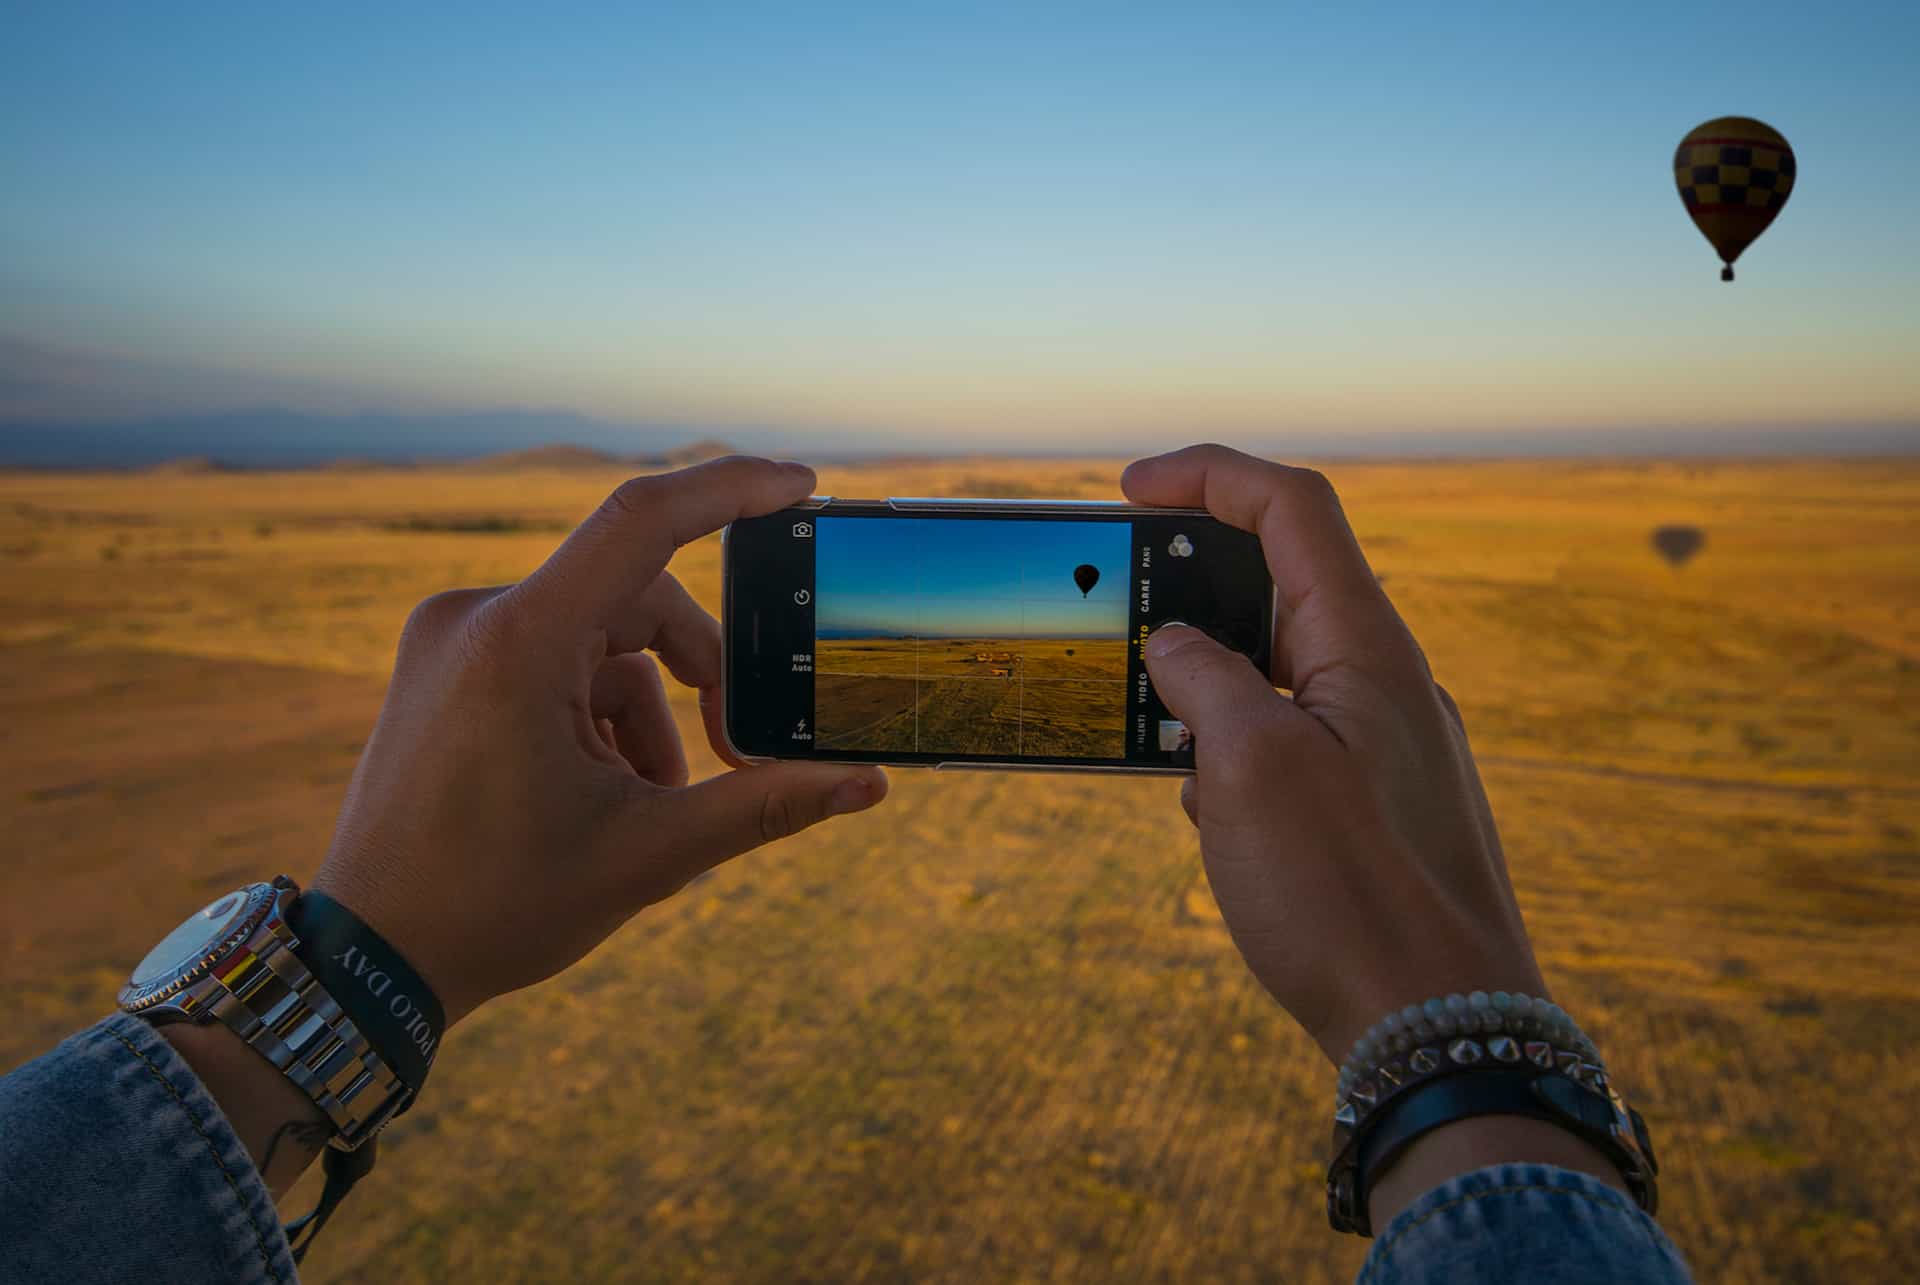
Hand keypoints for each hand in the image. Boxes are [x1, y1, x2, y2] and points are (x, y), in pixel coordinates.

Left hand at [311, 456, 887, 1023]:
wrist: (369, 962)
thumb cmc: (496, 907)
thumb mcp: (649, 855)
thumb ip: (765, 806)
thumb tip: (867, 784)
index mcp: (519, 643)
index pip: (642, 522)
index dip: (731, 490)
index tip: (800, 484)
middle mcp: (474, 617)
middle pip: (636, 602)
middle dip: (699, 678)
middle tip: (733, 761)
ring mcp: (451, 639)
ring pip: (600, 640)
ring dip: (646, 716)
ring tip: (642, 809)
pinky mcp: (445, 665)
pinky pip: (553, 659)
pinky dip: (596, 716)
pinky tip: (594, 795)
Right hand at [1126, 444, 1544, 1063]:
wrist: (1441, 1028)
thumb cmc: (1350, 895)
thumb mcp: (1249, 768)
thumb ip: (1202, 681)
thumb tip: (1174, 647)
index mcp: (1364, 645)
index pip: (1292, 507)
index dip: (1209, 475)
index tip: (1129, 487)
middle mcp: (1383, 680)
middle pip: (1280, 585)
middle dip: (1190, 597)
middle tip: (1119, 630)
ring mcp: (1383, 743)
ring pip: (1276, 673)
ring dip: (1205, 692)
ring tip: (1159, 744)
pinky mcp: (1374, 803)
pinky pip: (1289, 742)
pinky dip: (1234, 754)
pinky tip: (1210, 815)